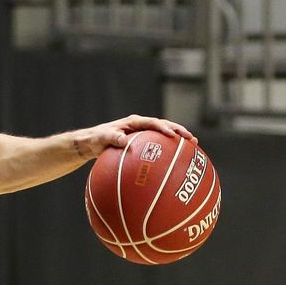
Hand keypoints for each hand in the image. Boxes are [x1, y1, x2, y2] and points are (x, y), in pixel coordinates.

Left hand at [73, 114, 195, 159]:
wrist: (91, 143)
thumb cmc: (95, 139)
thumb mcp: (100, 138)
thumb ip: (111, 137)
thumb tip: (123, 140)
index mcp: (133, 122)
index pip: (152, 122)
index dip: (164, 127)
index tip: (172, 135)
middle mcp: (141, 126)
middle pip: (165, 126)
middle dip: (179, 131)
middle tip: (192, 139)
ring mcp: (144, 134)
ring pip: (165, 135)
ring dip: (179, 139)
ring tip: (194, 146)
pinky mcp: (144, 143)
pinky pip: (159, 146)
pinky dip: (169, 150)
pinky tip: (178, 161)